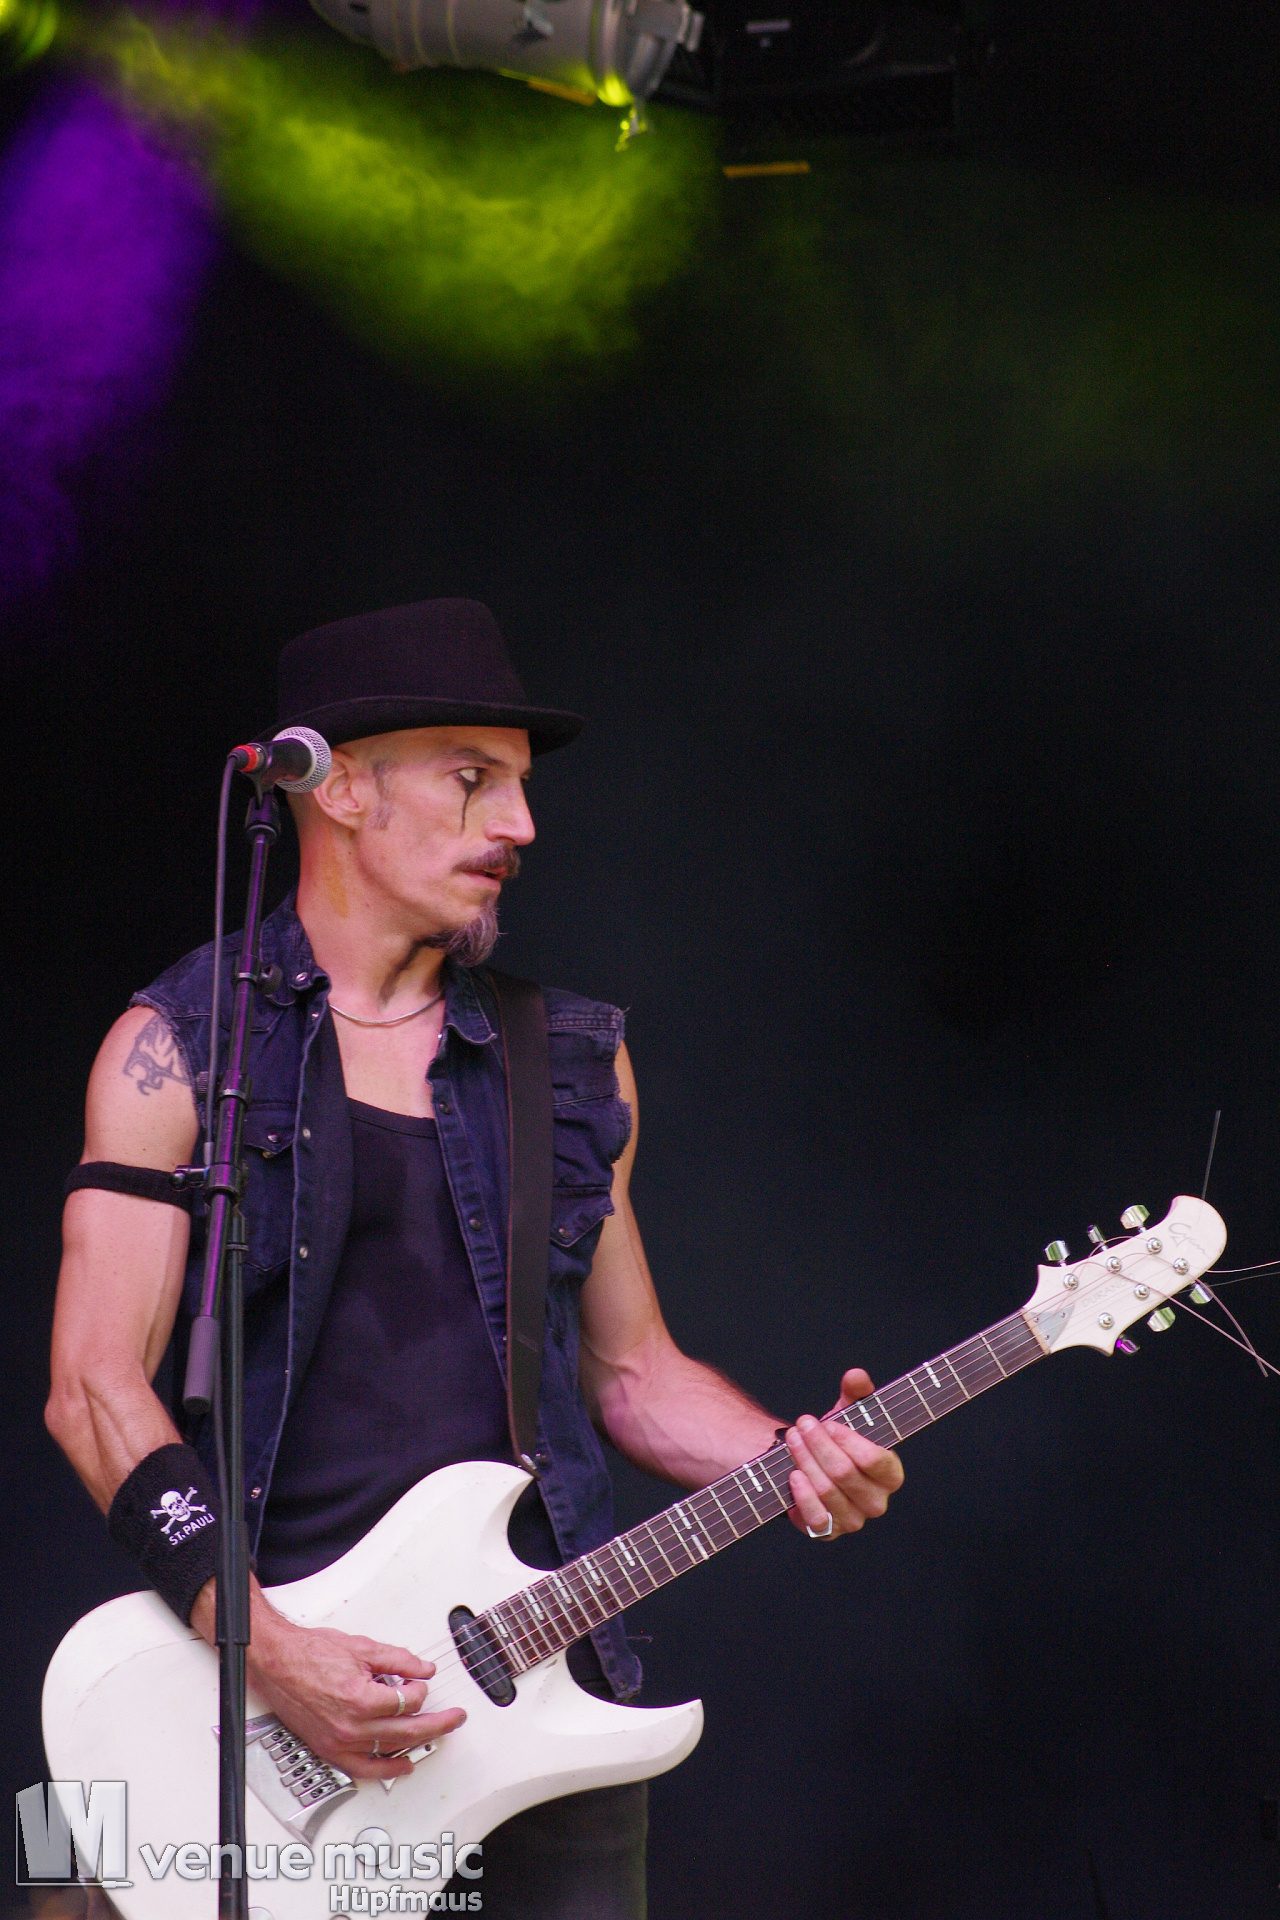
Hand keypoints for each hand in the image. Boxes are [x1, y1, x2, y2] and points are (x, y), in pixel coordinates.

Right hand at [247, 1608, 465, 1779]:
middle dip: (437, 1724)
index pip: (408, 1701)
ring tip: (436, 1737)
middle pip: (406, 1732)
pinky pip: (363, 1769)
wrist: (277, 1663)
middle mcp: (350, 1726)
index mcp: (360, 1698)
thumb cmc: (310, 1653)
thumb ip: (398, 1660)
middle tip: (455, 1718)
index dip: (420, 1689)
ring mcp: (338, 1742)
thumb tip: (424, 1669)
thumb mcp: (362, 1647)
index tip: (419, 1681)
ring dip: (416, 1746)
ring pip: (389, 1752)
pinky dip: (386, 1770)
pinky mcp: (328, 1750)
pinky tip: (402, 1766)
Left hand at [782, 1367, 903, 1540]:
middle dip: (819, 1445)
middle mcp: (877, 1502)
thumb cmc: (837, 1441)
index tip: (829, 1423)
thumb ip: (856, 1393)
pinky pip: (816, 1519)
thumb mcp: (848, 1413)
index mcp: (891, 1474)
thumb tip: (856, 1376)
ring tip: (793, 1441)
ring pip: (827, 1491)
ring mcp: (853, 1520)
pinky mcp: (828, 1531)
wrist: (813, 1465)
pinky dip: (802, 1495)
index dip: (848, 1440)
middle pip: (845, 1473)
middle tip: (802, 1425)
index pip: (876, 1460)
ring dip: (805, 1461)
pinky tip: (793, 1475)